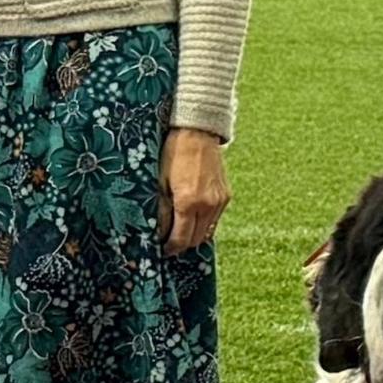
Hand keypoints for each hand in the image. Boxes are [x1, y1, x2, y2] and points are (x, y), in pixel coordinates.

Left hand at [163, 128, 228, 252]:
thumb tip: (157, 231)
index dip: (170, 248)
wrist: (197, 132)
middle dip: (181, 245)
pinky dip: (203, 223)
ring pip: (207, 232)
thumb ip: (160, 210)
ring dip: (193, 235)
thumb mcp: (158, 182)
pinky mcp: (226, 196)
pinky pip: (215, 219)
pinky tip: (191, 218)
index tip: (162, 250)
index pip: (181, 238)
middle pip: (196, 239)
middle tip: (168, 243)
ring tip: (179, 232)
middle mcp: (208, 205)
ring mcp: (220, 201)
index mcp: (188, 202)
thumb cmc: (172, 154)